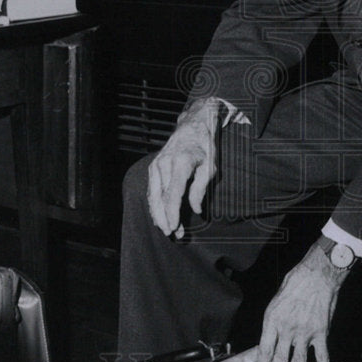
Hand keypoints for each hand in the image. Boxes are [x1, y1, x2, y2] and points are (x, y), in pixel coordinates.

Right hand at [147, 98, 219, 237]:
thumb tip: (195, 210)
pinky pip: (151, 190)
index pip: (173, 194)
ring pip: (153, 195)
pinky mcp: (153, 167)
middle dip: (165, 218)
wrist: (192, 127)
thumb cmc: (204, 147)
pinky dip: (155, 205)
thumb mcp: (210, 167)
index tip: (174, 228)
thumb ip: (201, 189)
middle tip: (173, 234)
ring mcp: (156, 165)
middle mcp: (165, 164)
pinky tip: (160, 217)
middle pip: (160, 197)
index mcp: (181, 163)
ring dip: (159, 214)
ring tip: (168, 230)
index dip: (172, 213)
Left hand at [255, 240, 350, 361]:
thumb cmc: (295, 284)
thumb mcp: (276, 302)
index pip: (263, 350)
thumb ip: (273, 323)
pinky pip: (321, 354)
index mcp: (272, 320)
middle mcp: (287, 329)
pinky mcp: (321, 332)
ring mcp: (305, 332)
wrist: (317, 275)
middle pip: (279, 360)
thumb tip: (270, 342)